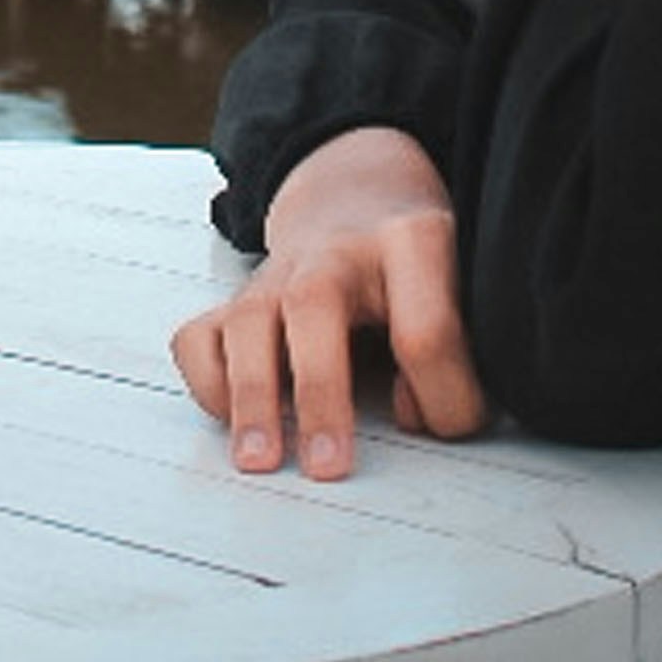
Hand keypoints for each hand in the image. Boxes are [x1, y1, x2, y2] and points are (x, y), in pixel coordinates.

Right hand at [171, 127, 485, 477]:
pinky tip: (234, 417)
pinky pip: (199, 336)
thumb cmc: (416, 267)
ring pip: (248, 321)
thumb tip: (410, 415)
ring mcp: (277, 272)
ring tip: (258, 460)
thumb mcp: (462, 291)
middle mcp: (333, 251)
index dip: (443, 395)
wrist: (357, 194)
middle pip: (314, 307)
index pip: (426, 329)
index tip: (444, 428)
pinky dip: (209, 380)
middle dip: (319, 392)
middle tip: (327, 468)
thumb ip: (454, 354)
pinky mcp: (235, 298)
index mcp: (410, 241)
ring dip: (251, 396)